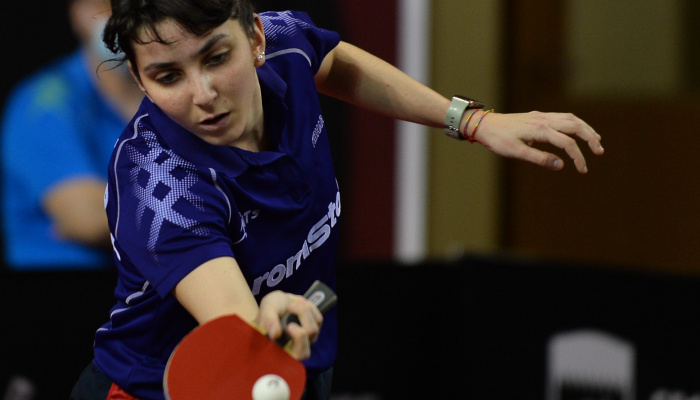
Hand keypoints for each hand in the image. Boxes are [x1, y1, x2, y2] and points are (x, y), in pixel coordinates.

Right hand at [255, 291, 322, 359]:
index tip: (289, 326)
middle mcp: (297, 348)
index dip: (297, 344)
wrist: (279, 302)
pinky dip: (309, 308)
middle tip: (290, 307)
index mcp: (282, 350)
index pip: (297, 357)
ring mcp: (308, 339)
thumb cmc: (271, 310)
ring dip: (303, 311)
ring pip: (313, 329)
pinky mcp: (316, 328)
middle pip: (307, 345)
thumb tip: (275, 334)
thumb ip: (268, 322)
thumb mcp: (266, 311)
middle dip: (302, 323)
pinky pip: (318, 319)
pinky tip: (299, 304)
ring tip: (291, 304)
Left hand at [467, 111, 603, 172]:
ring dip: (586, 129)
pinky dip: (575, 123)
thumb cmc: (498, 140)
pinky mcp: (539, 116)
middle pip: (575, 126)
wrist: (485, 124)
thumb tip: (561, 165)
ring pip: (571, 119)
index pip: (567, 143)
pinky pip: (563, 117)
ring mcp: (542, 116)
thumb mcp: (517, 152)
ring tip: (596, 140)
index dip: (578, 157)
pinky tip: (578, 130)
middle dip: (590, 138)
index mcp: (540, 129)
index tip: (582, 170)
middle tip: (600, 152)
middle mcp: (544, 119)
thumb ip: (539, 158)